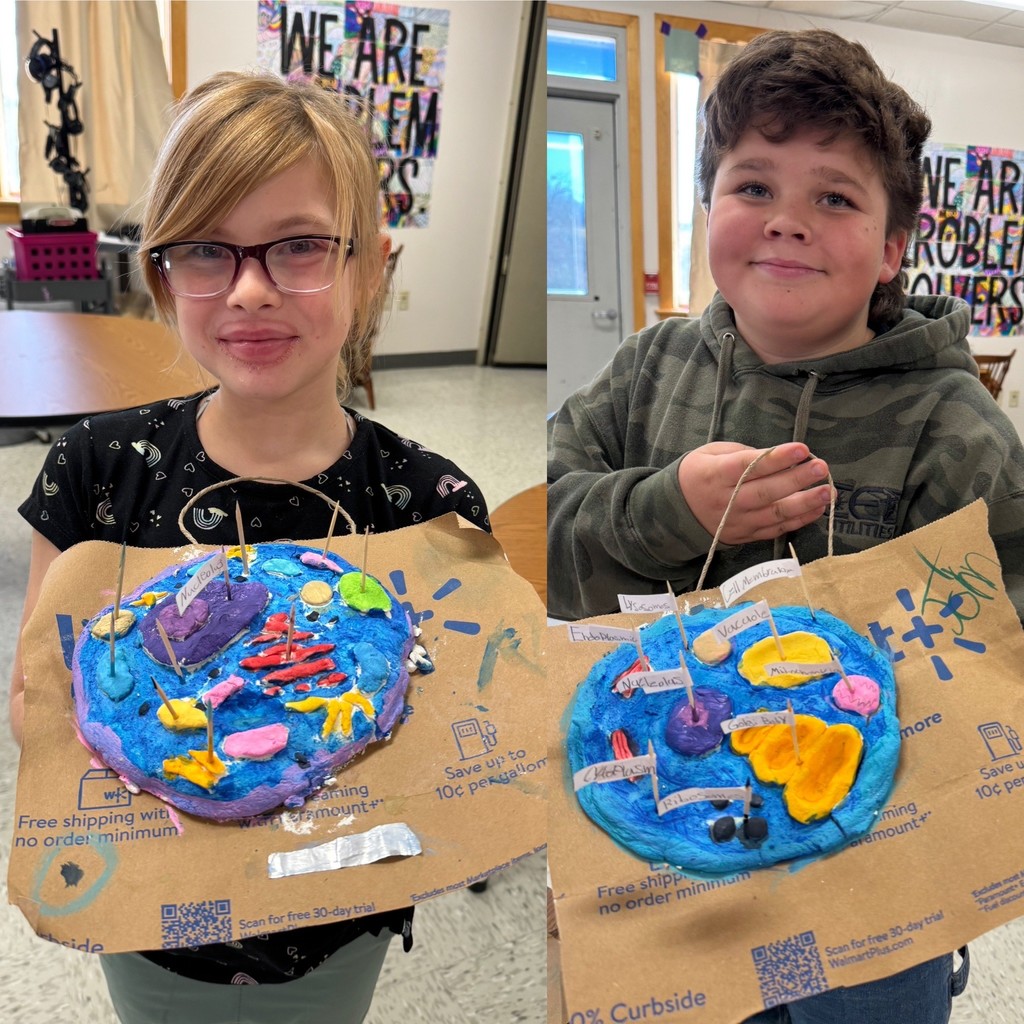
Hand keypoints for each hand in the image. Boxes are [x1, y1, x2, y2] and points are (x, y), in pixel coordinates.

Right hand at [677, 442, 831, 545]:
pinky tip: (817, 509)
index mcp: (716, 475)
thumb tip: (776, 457)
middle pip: (766, 491)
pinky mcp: (746, 535)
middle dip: (797, 479)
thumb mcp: (710, 453)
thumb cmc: (697, 474)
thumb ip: (742, 452)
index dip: (777, 458)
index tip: (801, 449)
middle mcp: (728, 500)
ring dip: (804, 503)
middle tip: (821, 468)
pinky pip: (776, 529)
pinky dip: (798, 520)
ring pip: (775, 513)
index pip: (750, 466)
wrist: (676, 512)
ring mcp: (738, 521)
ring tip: (827, 492)